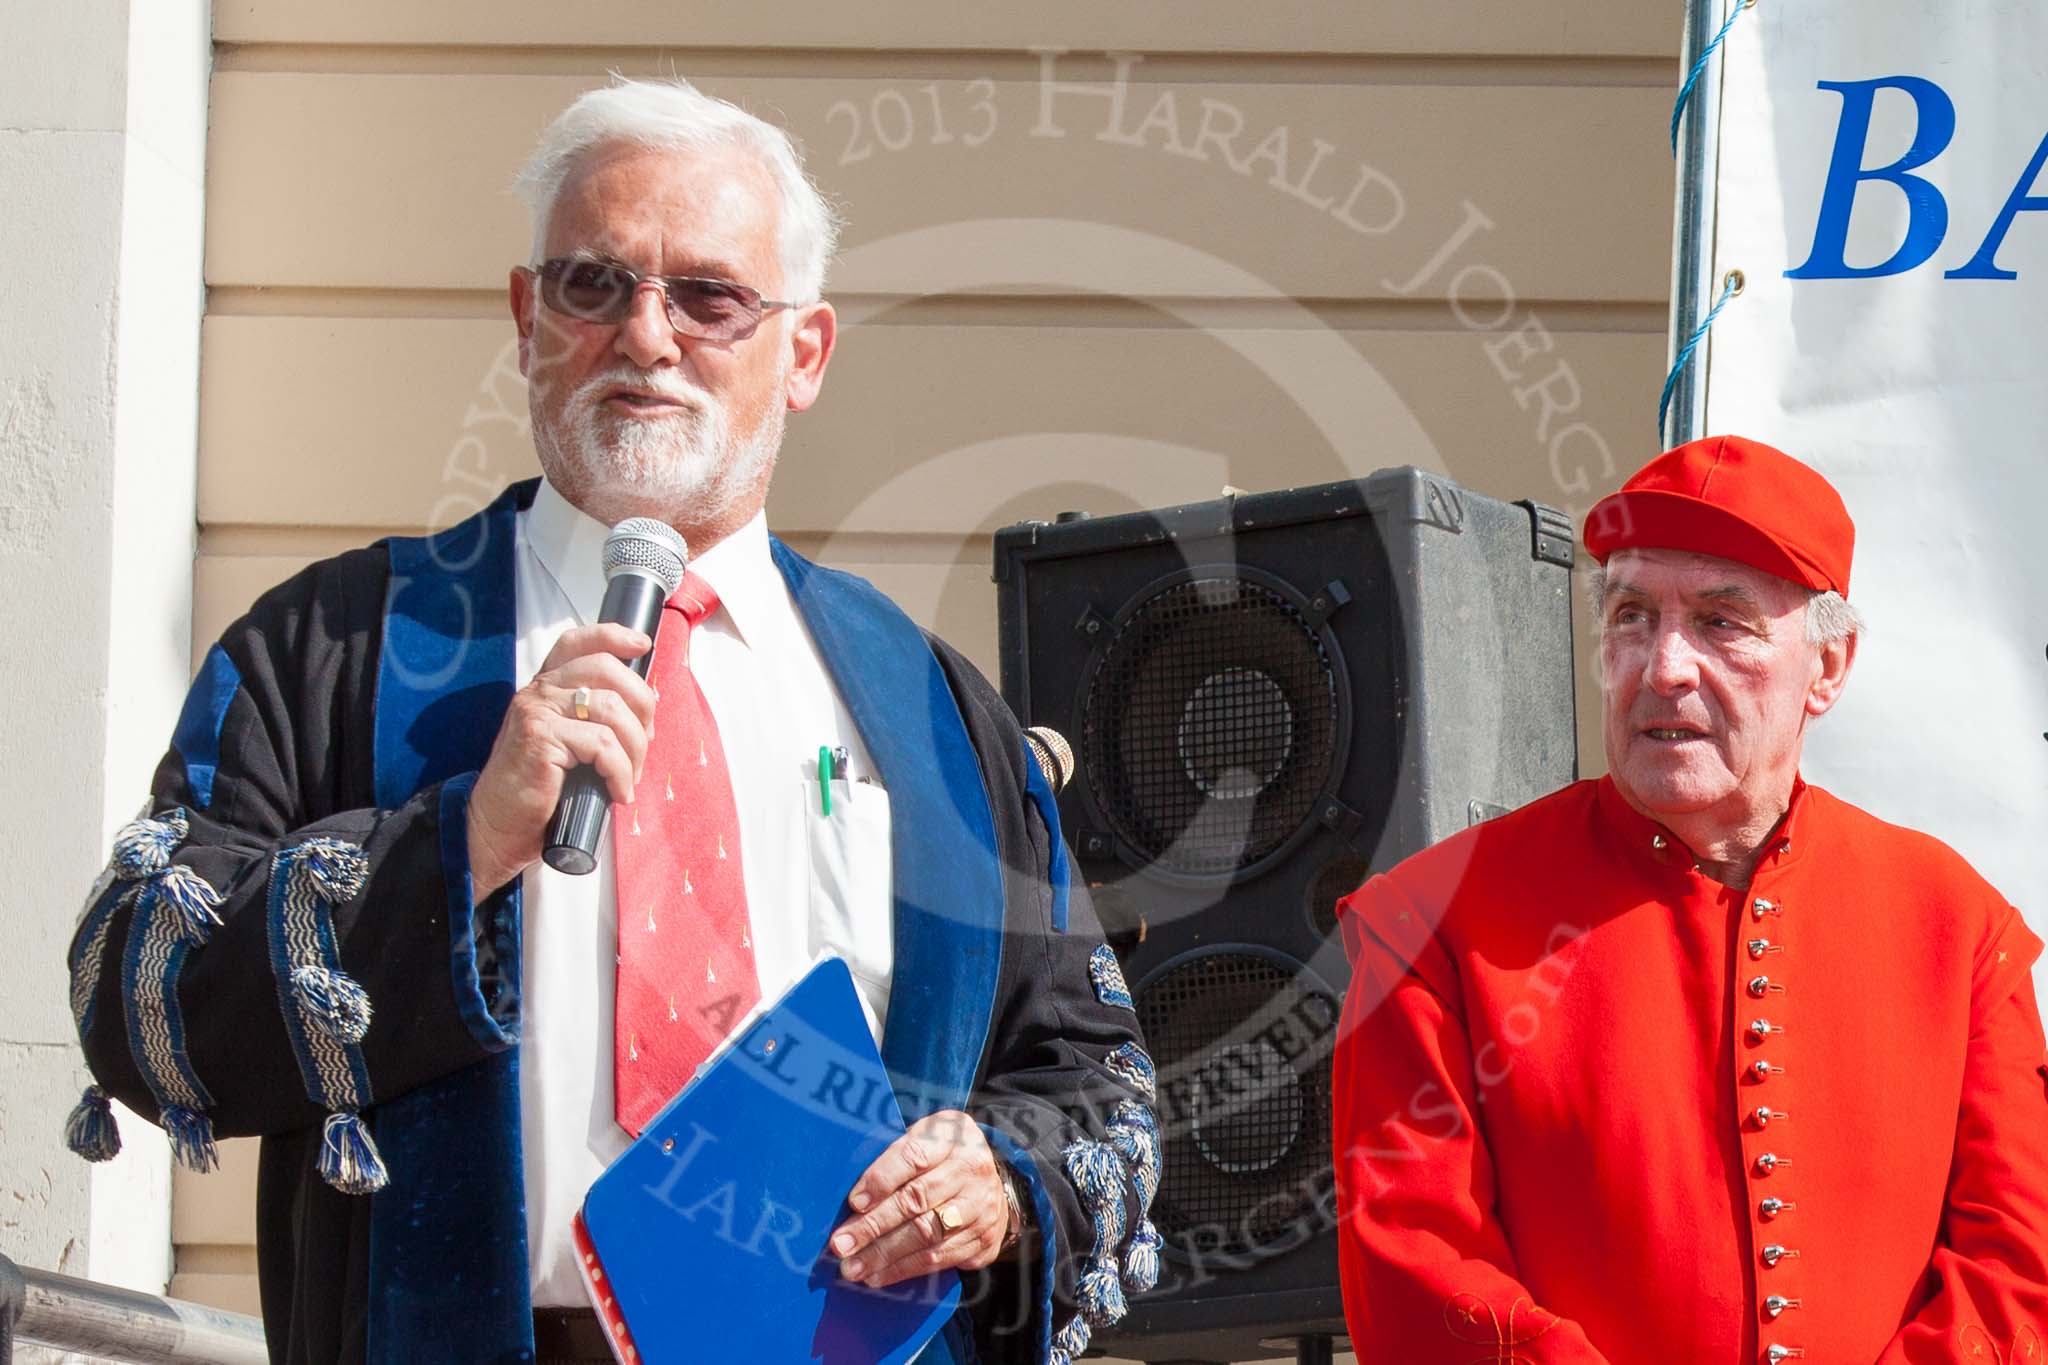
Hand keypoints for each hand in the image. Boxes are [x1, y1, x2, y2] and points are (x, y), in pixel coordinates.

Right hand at [466, 623, 656, 896]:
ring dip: (635, 748)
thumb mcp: (567, 741)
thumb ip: (591, 716)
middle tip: (645, 742)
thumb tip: (644, 708)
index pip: (578, 641)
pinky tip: (619, 792)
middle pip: (606, 669)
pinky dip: (621, 771)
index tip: (643, 645)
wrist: (498, 824)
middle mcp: (539, 691)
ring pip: (612, 710)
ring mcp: (537, 712)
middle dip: (642, 704)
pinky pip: (602, 745)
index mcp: (546, 686)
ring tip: (631, 776)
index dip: (613, 635)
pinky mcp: (541, 739)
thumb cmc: (541, 787)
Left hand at [831, 1110, 1009, 1287]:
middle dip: (874, 1225)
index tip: (854, 1203)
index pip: (914, 1156)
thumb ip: (895, 1156)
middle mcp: (973, 1170)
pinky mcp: (983, 1240)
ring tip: (853, 1266)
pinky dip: (904, 1269)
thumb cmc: (943, 1158)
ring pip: (926, 1235)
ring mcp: (981, 1207)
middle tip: (842, 1244)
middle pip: (917, 1200)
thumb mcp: (926, 1138)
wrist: (992, 1184)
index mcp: (955, 1135)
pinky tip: (878, 1275)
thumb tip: (853, 1197)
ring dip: (884, 1255)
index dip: (882, 1179)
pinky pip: (939, 1259)